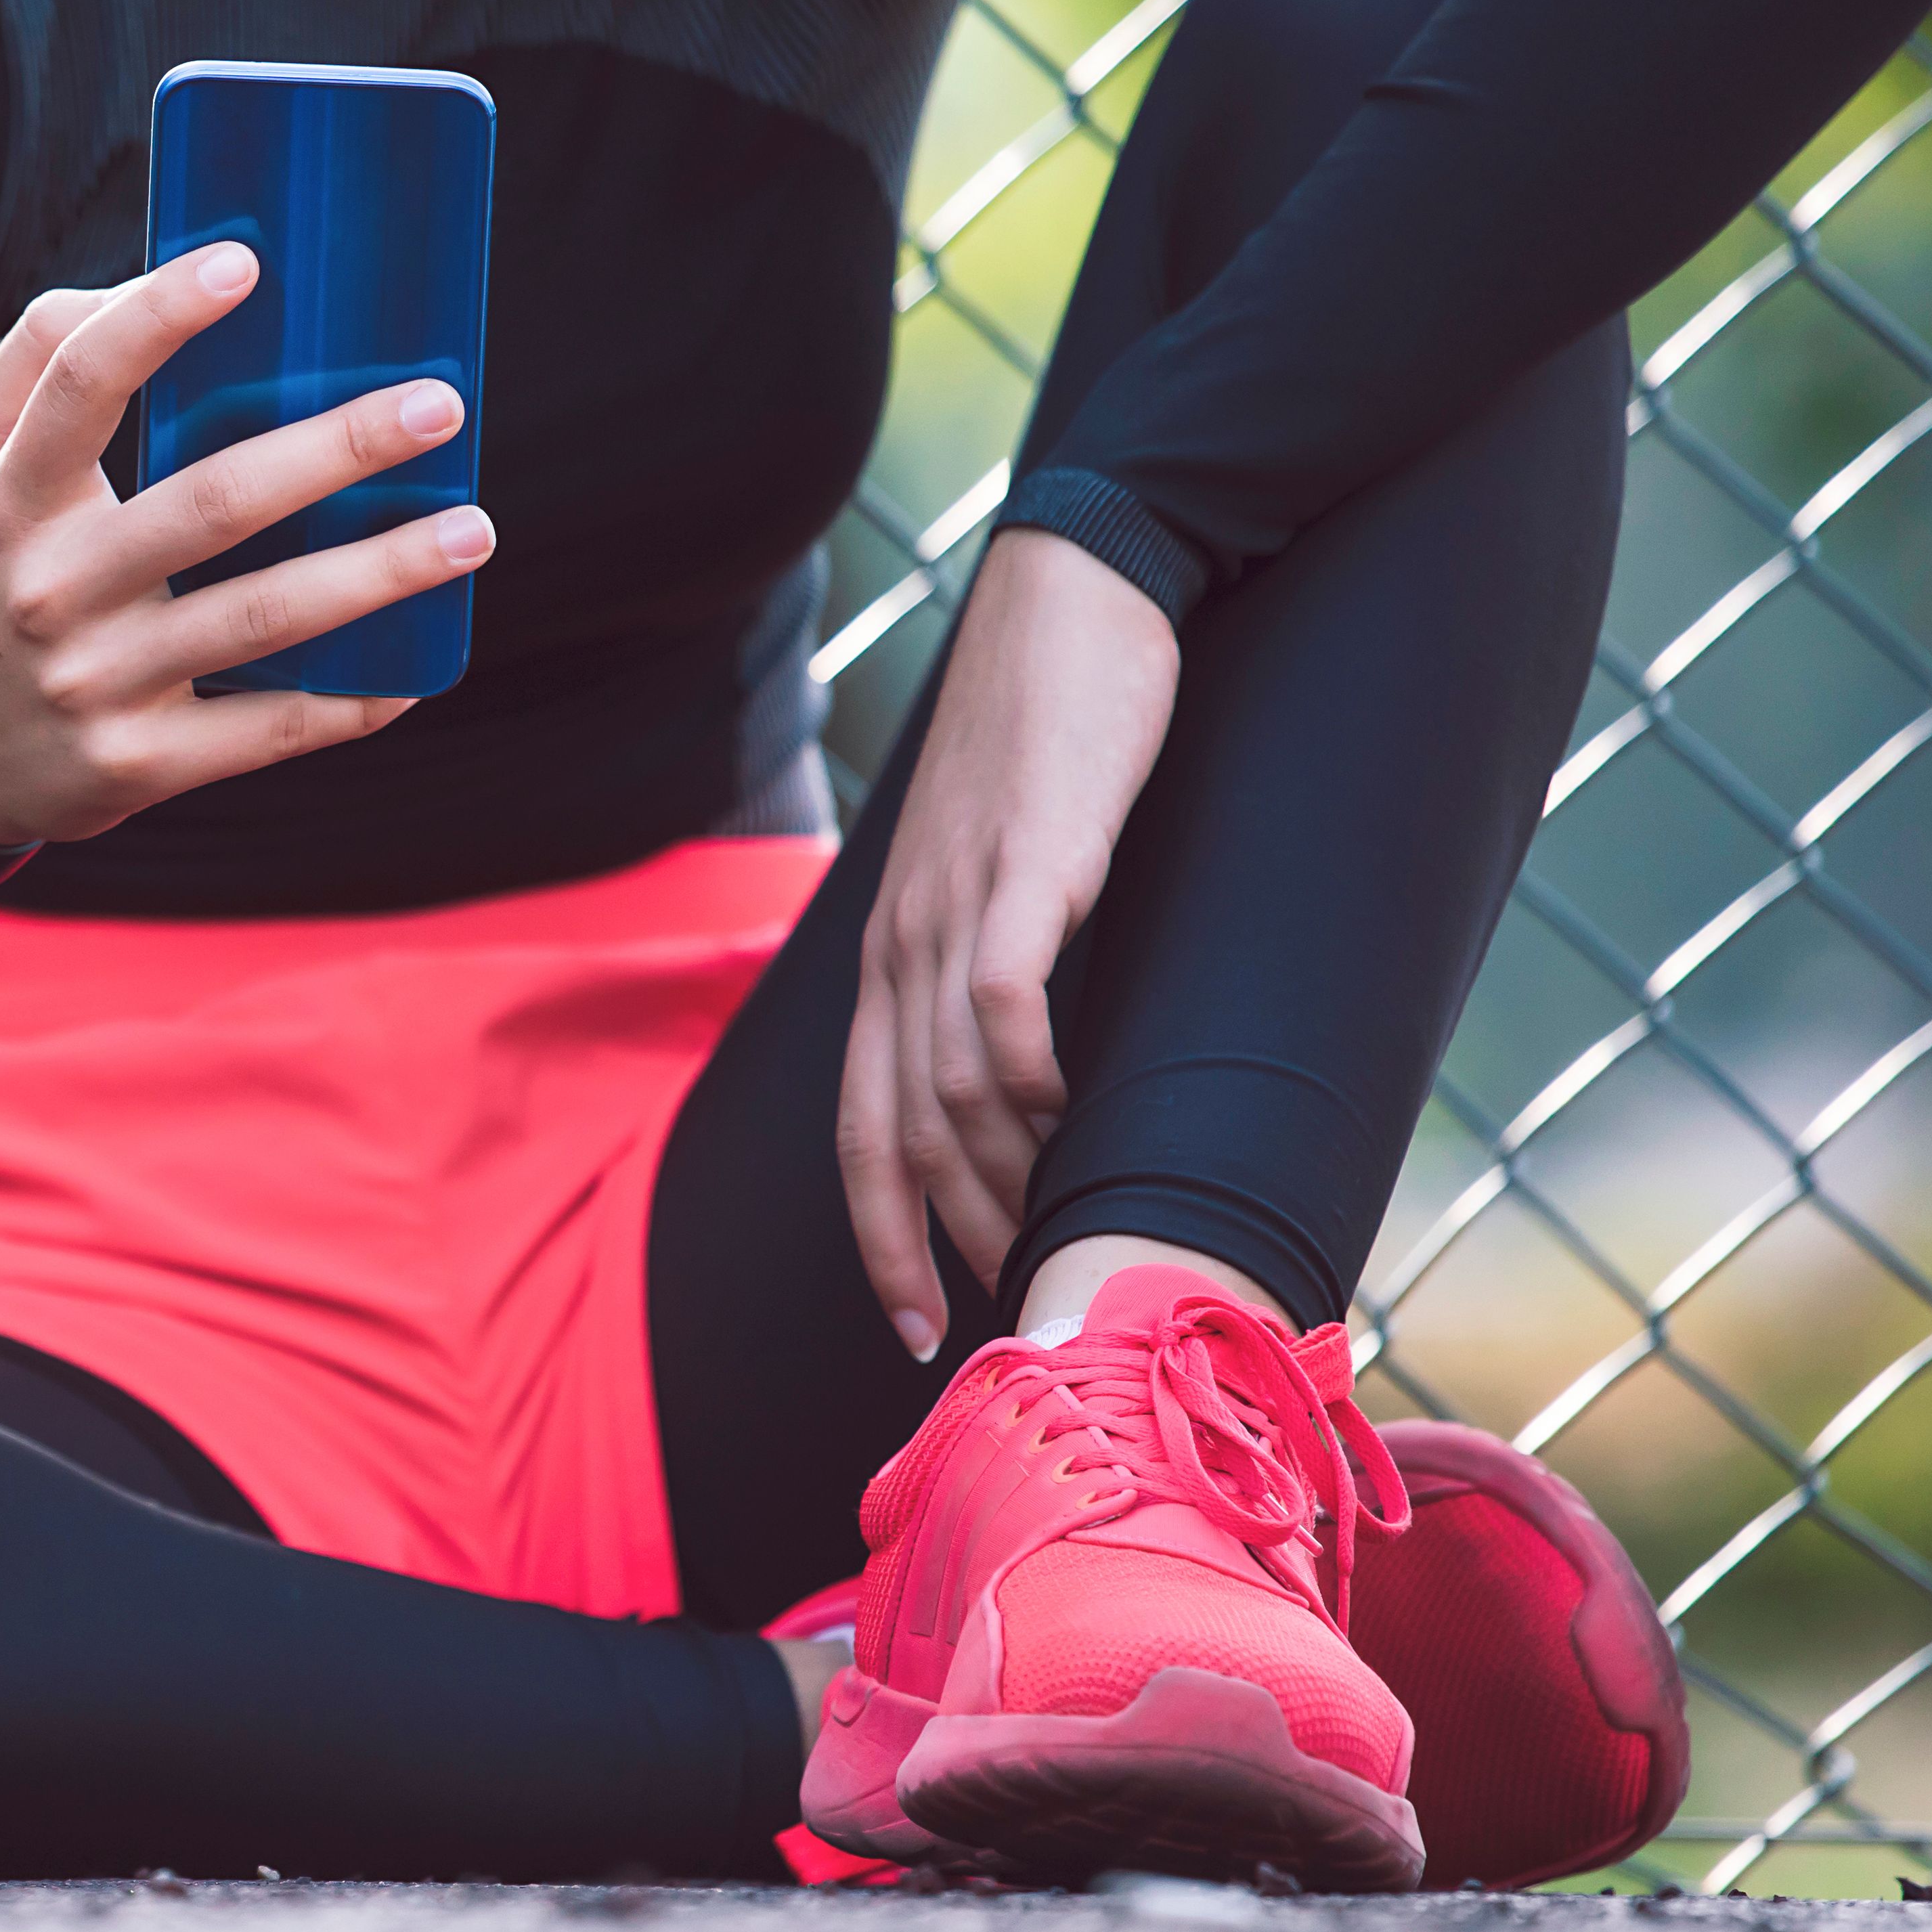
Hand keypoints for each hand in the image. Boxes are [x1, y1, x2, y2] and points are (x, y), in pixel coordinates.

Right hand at [0, 242, 494, 847]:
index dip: (156, 318)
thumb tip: (141, 281)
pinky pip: (265, 728)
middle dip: (335, 449)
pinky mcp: (140, 763)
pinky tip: (416, 668)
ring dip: (378, 574)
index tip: (244, 264)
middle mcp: (52, 588)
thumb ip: (35, 362)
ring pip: (260, 618)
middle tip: (439, 406)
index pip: (78, 386)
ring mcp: (98, 683)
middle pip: (211, 504)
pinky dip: (350, 701)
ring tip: (470, 531)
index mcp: (11, 501)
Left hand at [838, 529, 1180, 1357]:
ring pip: (947, 1082)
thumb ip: (993, 962)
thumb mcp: (998, 870)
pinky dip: (1027, 1070)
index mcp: (888, 953)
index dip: (879, 1238)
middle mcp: (898, 942)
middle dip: (941, 1236)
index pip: (857, 1130)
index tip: (916, 1327)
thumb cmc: (1046, 743)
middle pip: (896, 1130)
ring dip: (999, 1172)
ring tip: (1051, 1232)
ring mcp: (951, 903)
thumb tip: (1024, 1069)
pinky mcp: (1021, 865)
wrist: (1074, 604)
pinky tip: (1069, 1106)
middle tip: (1000, 1305)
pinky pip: (999, 998)